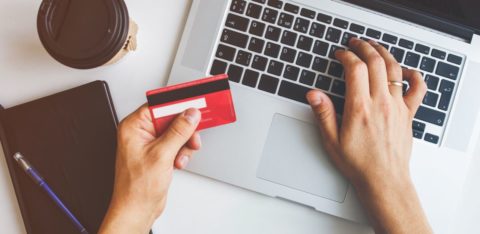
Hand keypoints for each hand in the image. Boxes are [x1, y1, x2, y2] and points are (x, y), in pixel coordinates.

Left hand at [99, 105, 201, 233]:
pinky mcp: (158, 153)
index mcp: (133, 127)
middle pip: (170, 119)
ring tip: (180, 157)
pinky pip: (176, 144)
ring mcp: (150, 144)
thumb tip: (190, 115)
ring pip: (176, 132)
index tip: (193, 106)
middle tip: (191, 138)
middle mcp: (140, 133)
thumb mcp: (162, 154)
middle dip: (183, 130)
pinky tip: (178, 162)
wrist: (137, 209)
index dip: (177, 106)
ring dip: (184, 144)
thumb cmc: (136, 187)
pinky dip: (181, 153)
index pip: (159, 106)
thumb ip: (178, 131)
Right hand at [307, 38, 430, 232]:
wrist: (384, 180)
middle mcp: (381, 103)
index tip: (340, 54)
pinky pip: (417, 89)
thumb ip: (323, 114)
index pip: (355, 69)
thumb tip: (314, 95)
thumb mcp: (332, 140)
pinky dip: (414, 75)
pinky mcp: (408, 114)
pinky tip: (406, 70)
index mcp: (360, 108)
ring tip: (374, 47)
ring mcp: (397, 107)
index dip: (346, 56)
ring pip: (394, 70)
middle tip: (355, 44)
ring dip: (384, 53)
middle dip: (364, 47)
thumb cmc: (358, 163)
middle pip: (376, 62)